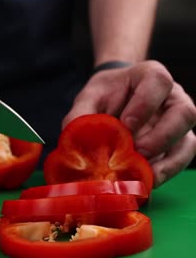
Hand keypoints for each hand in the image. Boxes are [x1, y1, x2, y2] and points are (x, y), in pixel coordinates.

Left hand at [62, 60, 195, 187]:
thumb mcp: (89, 98)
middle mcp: (173, 97)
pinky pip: (182, 159)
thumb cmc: (106, 95)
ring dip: (168, 162)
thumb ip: (80, 116)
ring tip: (144, 176)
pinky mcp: (179, 143)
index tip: (126, 124)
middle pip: (184, 112)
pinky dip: (166, 173)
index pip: (159, 82)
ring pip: (188, 141)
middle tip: (137, 153)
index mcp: (151, 76)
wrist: (115, 100)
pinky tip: (146, 181)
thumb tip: (74, 146)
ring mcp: (179, 122)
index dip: (145, 104)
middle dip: (161, 137)